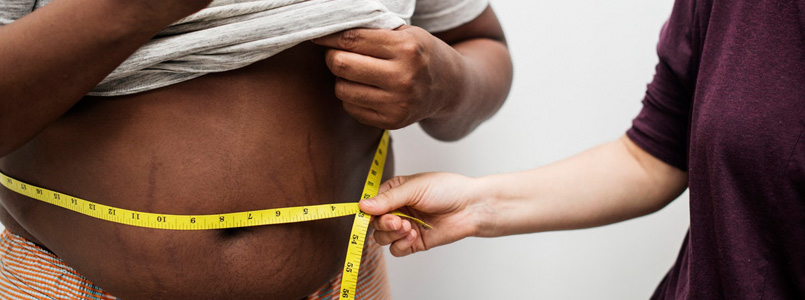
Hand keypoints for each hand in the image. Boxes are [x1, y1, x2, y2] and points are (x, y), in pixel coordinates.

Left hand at [312, 26, 466, 128]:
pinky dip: (352, 97)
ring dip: (342, 79)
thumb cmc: (422, 55)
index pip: (352, 40)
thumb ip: (373, 31)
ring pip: (342, 89)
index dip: (329, 37)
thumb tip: (330, 32)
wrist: (451, 87)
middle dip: (332, 57)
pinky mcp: (392, 122)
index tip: (319, 37)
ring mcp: (398, 103)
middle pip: (342, 64)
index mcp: (406, 49)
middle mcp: (403, 77)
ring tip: (355, 73)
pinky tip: (365, 90)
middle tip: (337, 55)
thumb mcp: (406, 34)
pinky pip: (351, 108)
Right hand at [359, 173, 492, 256]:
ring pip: (382, 237)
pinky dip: (400, 244)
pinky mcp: (414, 242)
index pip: (371, 204)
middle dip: (384, 224)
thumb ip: (388, 199)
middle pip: (374, 223)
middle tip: (398, 221)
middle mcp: (397, 210)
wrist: (470, 207)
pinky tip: (413, 235)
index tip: (370, 214)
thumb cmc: (447, 189)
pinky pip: (396, 249)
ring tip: (408, 227)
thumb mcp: (414, 188)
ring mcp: (405, 226)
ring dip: (392, 234)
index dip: (369, 211)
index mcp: (394, 192)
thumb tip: (362, 206)